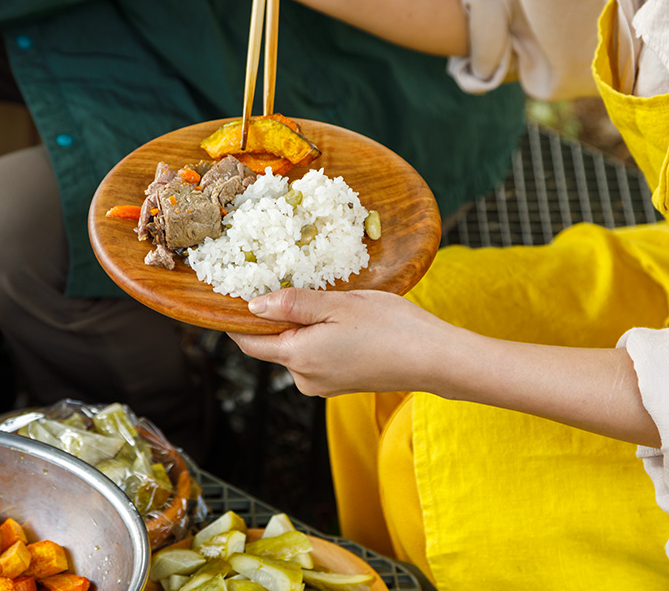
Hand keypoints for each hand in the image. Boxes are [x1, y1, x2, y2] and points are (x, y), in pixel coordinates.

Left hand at [228, 288, 458, 396]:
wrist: (435, 360)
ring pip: (296, 349)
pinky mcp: (340, 384)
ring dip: (302, 325)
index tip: (233, 294)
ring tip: (326, 301)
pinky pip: (316, 357)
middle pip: (273, 345)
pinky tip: (341, 320)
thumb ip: (292, 304)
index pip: (249, 342)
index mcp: (298, 358)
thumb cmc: (392, 328)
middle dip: (277, 317)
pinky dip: (319, 337)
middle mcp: (305, 379)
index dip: (237, 319)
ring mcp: (323, 385)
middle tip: (291, 283)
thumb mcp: (338, 304)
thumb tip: (253, 305)